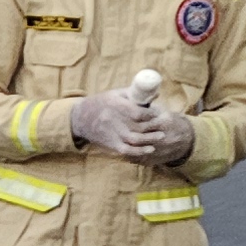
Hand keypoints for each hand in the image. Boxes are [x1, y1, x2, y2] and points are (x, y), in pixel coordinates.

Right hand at [65, 87, 190, 160]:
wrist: (80, 118)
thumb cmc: (101, 103)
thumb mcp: (116, 94)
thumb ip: (135, 94)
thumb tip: (156, 94)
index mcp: (116, 105)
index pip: (138, 112)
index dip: (151, 114)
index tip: (157, 112)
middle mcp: (114, 121)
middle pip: (139, 127)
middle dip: (155, 126)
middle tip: (165, 124)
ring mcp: (113, 134)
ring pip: (135, 140)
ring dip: (150, 139)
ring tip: (161, 136)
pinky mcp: (111, 144)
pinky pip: (127, 150)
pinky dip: (140, 151)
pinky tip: (150, 149)